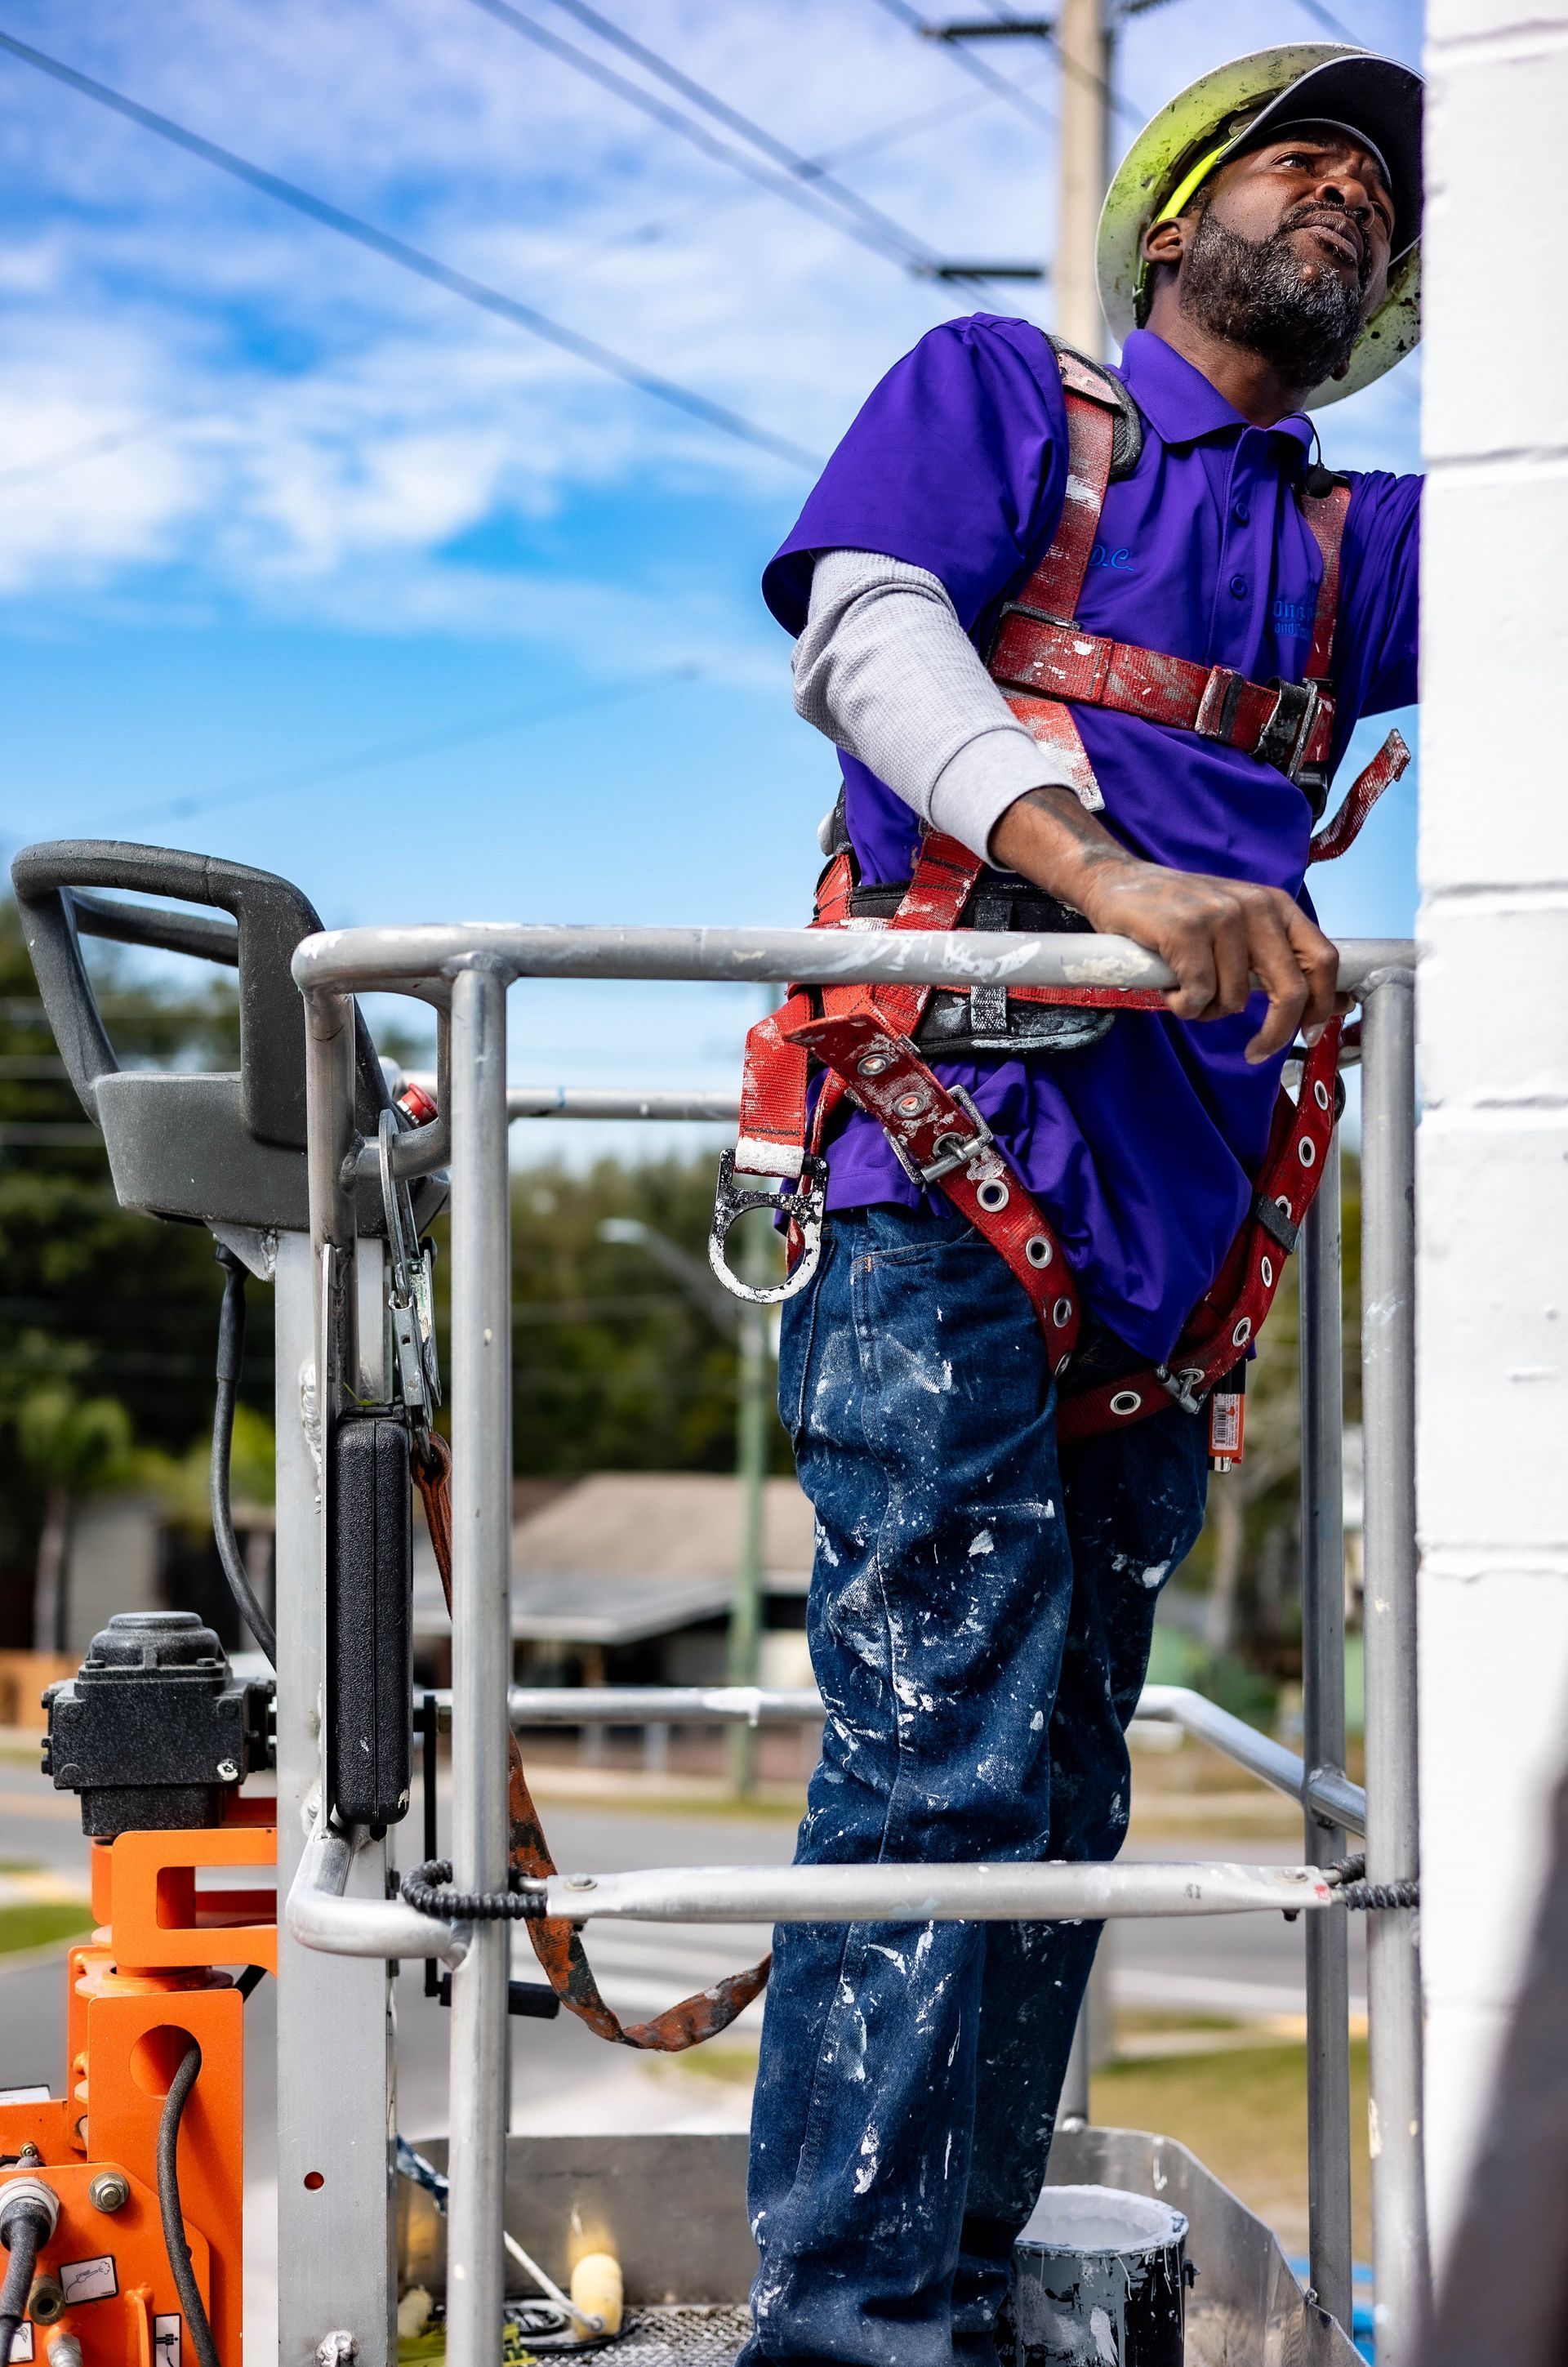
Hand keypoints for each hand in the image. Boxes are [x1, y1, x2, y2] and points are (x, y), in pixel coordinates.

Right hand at [1076, 860, 1343, 1063]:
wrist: (1118, 882)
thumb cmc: (1177, 913)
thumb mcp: (1236, 924)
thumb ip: (1270, 958)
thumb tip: (1316, 1008)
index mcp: (1276, 906)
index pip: (1323, 959)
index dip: (1323, 1004)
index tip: (1308, 1034)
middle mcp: (1256, 907)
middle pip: (1290, 989)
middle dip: (1276, 1032)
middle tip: (1255, 1053)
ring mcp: (1222, 917)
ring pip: (1233, 1000)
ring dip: (1206, 1009)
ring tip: (1185, 987)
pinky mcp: (1187, 931)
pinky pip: (1198, 997)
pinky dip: (1182, 1004)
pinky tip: (1169, 985)